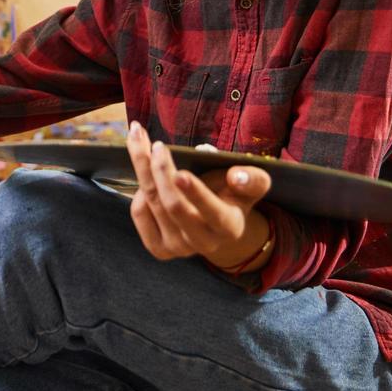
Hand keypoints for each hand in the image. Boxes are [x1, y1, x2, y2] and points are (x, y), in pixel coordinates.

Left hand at [125, 122, 271, 269]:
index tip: (180, 173)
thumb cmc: (231, 195)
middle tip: (156, 143)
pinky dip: (138, 190)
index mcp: (229, 227)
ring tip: (140, 141)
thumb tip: (236, 176)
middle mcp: (203, 243)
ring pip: (151, 203)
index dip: (196, 194)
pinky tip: (146, 176)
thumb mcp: (251, 185)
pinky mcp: (158, 248)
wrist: (216, 224)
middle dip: (160, 170)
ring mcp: (178, 249)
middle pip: (172, 205)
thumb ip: (253, 179)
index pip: (212, 212)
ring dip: (143, 167)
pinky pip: (139, 213)